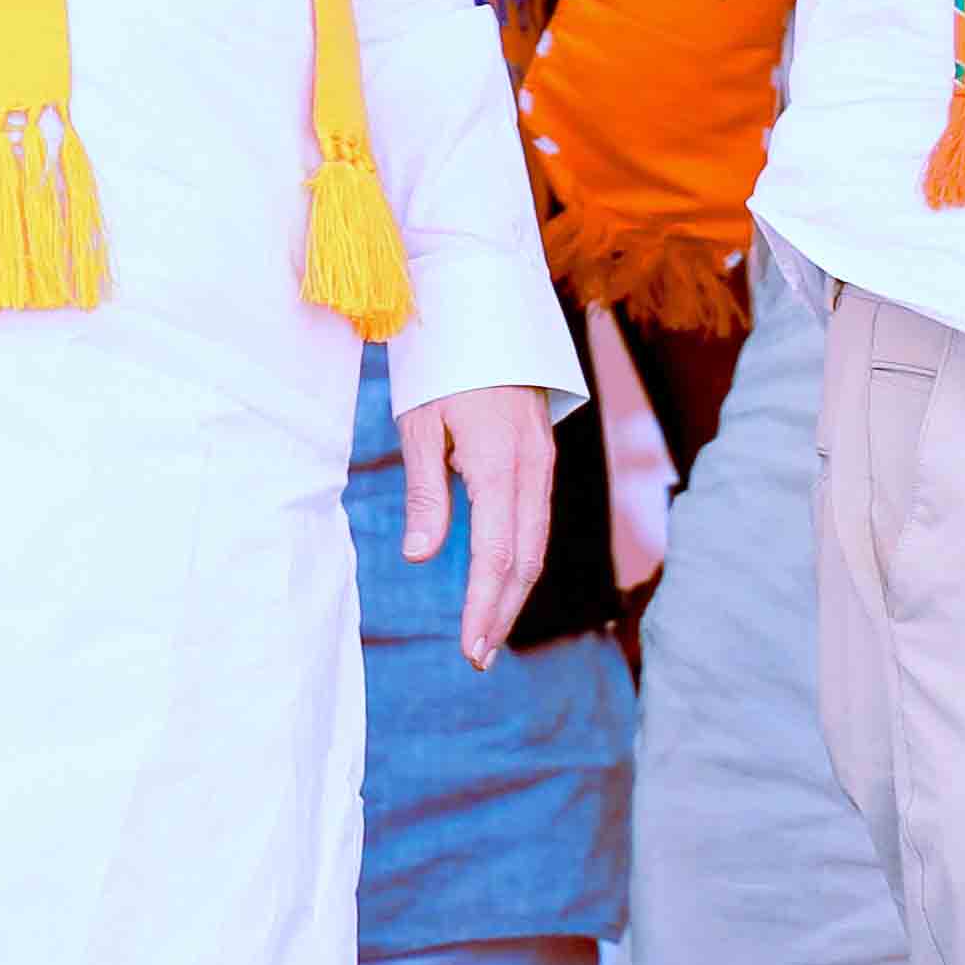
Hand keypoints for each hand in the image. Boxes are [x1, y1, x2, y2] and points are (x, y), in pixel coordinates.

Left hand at [398, 383, 556, 669]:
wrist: (483, 308)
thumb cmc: (441, 365)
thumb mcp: (420, 424)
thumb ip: (426, 494)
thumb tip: (421, 557)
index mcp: (499, 465)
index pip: (497, 556)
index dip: (484, 607)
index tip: (470, 648)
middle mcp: (532, 469)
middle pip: (525, 560)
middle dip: (502, 612)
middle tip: (477, 657)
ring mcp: (543, 462)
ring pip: (536, 543)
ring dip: (514, 591)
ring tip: (489, 631)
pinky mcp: (541, 457)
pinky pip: (537, 520)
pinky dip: (521, 558)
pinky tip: (504, 581)